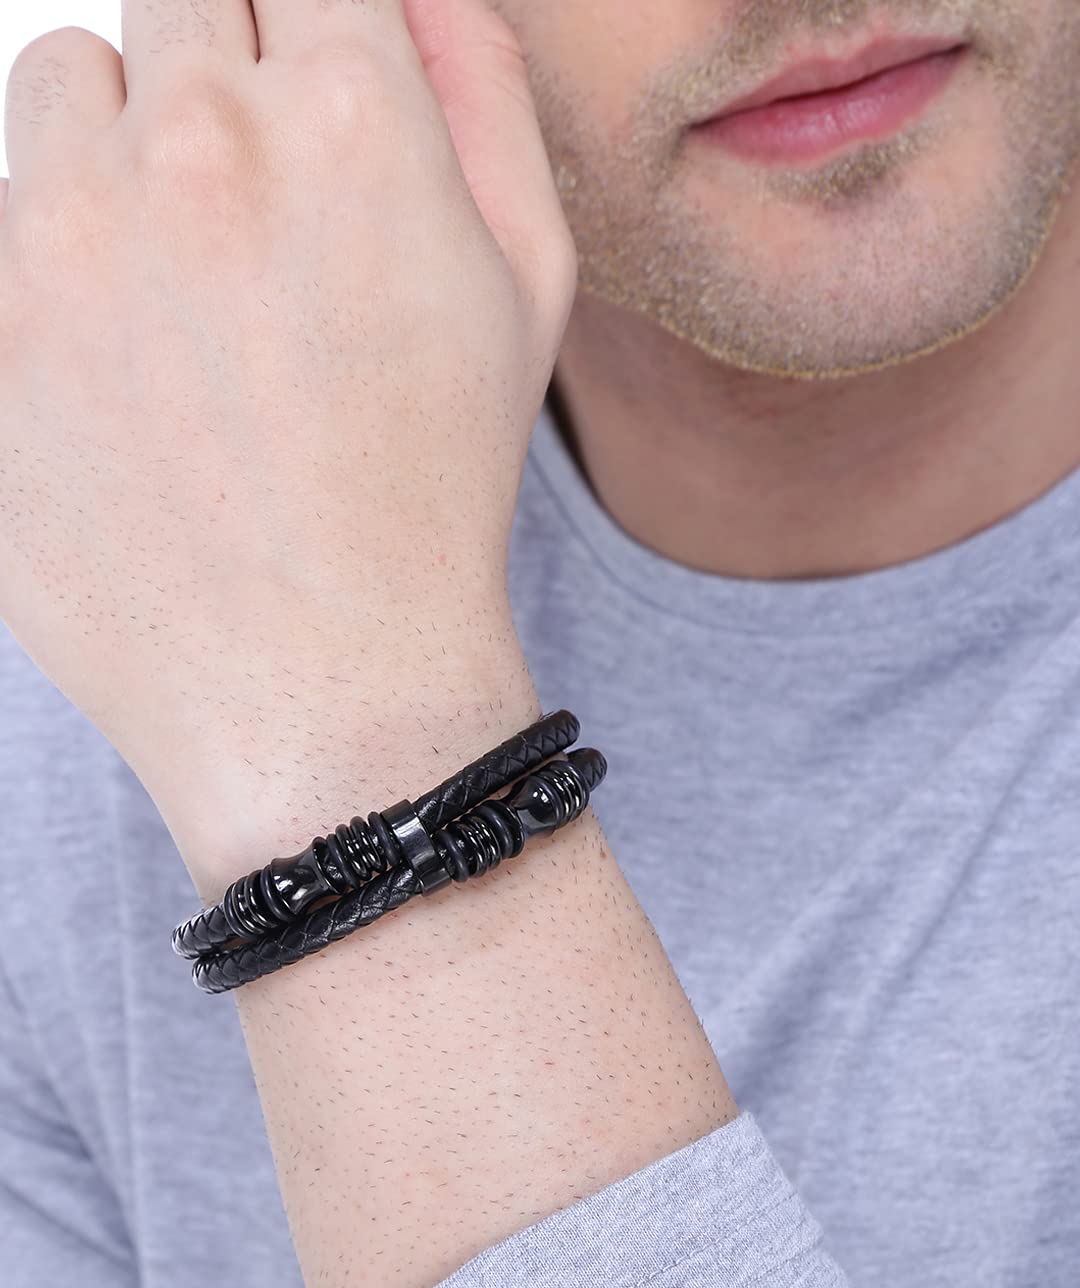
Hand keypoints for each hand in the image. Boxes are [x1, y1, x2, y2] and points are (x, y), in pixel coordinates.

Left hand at [0, 0, 574, 853]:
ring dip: (120, 142)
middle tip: (258, 210)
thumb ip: (483, 87)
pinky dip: (56, 255)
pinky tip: (120, 361)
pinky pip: (1, 214)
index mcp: (347, 118)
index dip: (314, 40)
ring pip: (66, 80)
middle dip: (223, 73)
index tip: (311, 110)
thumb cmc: (437, 486)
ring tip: (180, 281)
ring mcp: (66, 232)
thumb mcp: (530, 286)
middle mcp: (197, 143)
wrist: (325, 678)